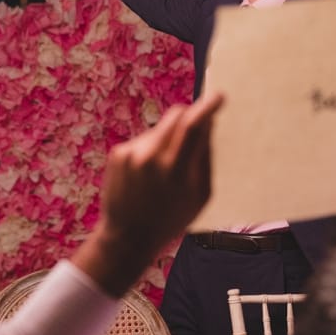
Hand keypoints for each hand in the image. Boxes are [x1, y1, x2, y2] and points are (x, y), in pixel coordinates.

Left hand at [75, 93, 223, 296]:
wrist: (127, 237)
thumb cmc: (170, 219)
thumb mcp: (199, 196)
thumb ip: (205, 159)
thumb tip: (208, 126)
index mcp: (176, 169)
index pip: (194, 125)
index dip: (207, 107)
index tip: (218, 97)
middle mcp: (151, 156)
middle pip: (176, 115)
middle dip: (189, 116)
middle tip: (196, 128)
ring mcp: (131, 153)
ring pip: (160, 129)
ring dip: (169, 139)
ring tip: (164, 172)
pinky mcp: (118, 153)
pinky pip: (143, 140)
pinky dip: (151, 150)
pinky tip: (147, 175)